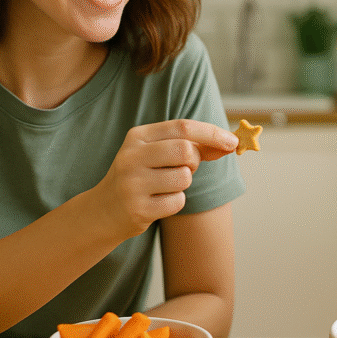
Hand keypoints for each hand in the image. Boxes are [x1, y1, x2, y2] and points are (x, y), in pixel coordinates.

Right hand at [90, 120, 237, 238]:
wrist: (103, 210)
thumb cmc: (141, 176)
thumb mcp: (156, 153)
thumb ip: (189, 145)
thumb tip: (229, 144)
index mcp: (138, 136)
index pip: (182, 127)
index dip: (212, 133)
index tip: (233, 142)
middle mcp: (132, 156)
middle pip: (186, 151)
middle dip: (195, 161)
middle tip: (186, 168)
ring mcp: (133, 183)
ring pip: (184, 178)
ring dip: (183, 184)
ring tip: (165, 186)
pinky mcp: (137, 209)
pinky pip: (177, 202)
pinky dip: (175, 202)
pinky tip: (157, 202)